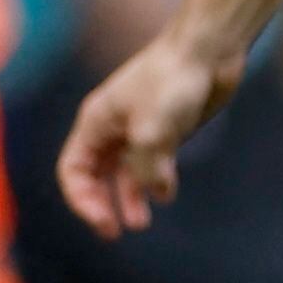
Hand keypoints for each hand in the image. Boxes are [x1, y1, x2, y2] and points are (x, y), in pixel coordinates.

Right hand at [55, 32, 245, 235]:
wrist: (209, 50)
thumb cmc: (174, 79)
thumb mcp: (154, 126)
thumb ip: (148, 164)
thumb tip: (158, 193)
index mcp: (95, 123)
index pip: (73, 170)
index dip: (81, 199)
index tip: (102, 220)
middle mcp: (113, 128)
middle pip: (95, 175)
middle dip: (101, 203)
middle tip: (114, 232)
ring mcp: (140, 129)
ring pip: (126, 173)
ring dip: (129, 198)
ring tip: (141, 223)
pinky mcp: (168, 130)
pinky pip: (154, 164)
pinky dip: (156, 182)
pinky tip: (166, 195)